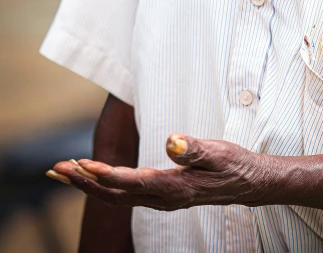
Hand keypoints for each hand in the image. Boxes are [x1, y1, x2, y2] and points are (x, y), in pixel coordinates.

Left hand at [47, 134, 275, 210]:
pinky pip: (125, 194)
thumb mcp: (219, 152)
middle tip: (56, 169)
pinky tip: (93, 177)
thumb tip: (172, 141)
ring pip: (116, 196)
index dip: (104, 174)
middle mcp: (163, 199)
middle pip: (114, 194)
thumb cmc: (234, 165)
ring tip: (63, 171)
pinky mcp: (161, 195)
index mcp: (174, 188)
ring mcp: (160, 199)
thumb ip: (194, 149)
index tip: (81, 163)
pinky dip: (103, 185)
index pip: (131, 183)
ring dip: (88, 184)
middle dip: (83, 182)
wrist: (248, 184)